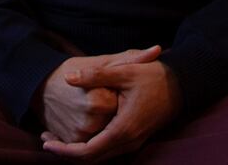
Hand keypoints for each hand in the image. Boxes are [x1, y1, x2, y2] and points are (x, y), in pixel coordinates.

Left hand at [41, 49, 181, 159]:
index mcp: (123, 129)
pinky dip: (89, 147)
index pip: (88, 152)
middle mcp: (128, 142)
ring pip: (99, 157)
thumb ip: (96, 74)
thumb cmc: (154, 77)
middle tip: (45, 140)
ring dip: (77, 151)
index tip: (46, 142)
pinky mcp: (134, 139)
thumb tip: (68, 77)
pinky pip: (107, 151)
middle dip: (66, 153)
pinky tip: (77, 134)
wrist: (182, 85)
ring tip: (55, 138)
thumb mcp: (124, 71)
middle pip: (91, 160)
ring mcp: (132, 143)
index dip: (64, 151)